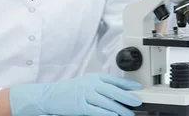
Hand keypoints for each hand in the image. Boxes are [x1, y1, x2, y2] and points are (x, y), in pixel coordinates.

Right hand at [9, 73, 141, 115]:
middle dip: (127, 97)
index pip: (115, 79)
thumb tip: (118, 92)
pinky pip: (97, 111)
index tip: (138, 88)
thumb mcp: (86, 83)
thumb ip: (101, 86)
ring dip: (120, 109)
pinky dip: (107, 114)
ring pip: (108, 102)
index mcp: (94, 77)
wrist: (51, 95)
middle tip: (137, 102)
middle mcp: (91, 84)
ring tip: (129, 114)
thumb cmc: (70, 90)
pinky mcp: (81, 107)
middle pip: (114, 91)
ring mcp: (86, 95)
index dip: (128, 84)